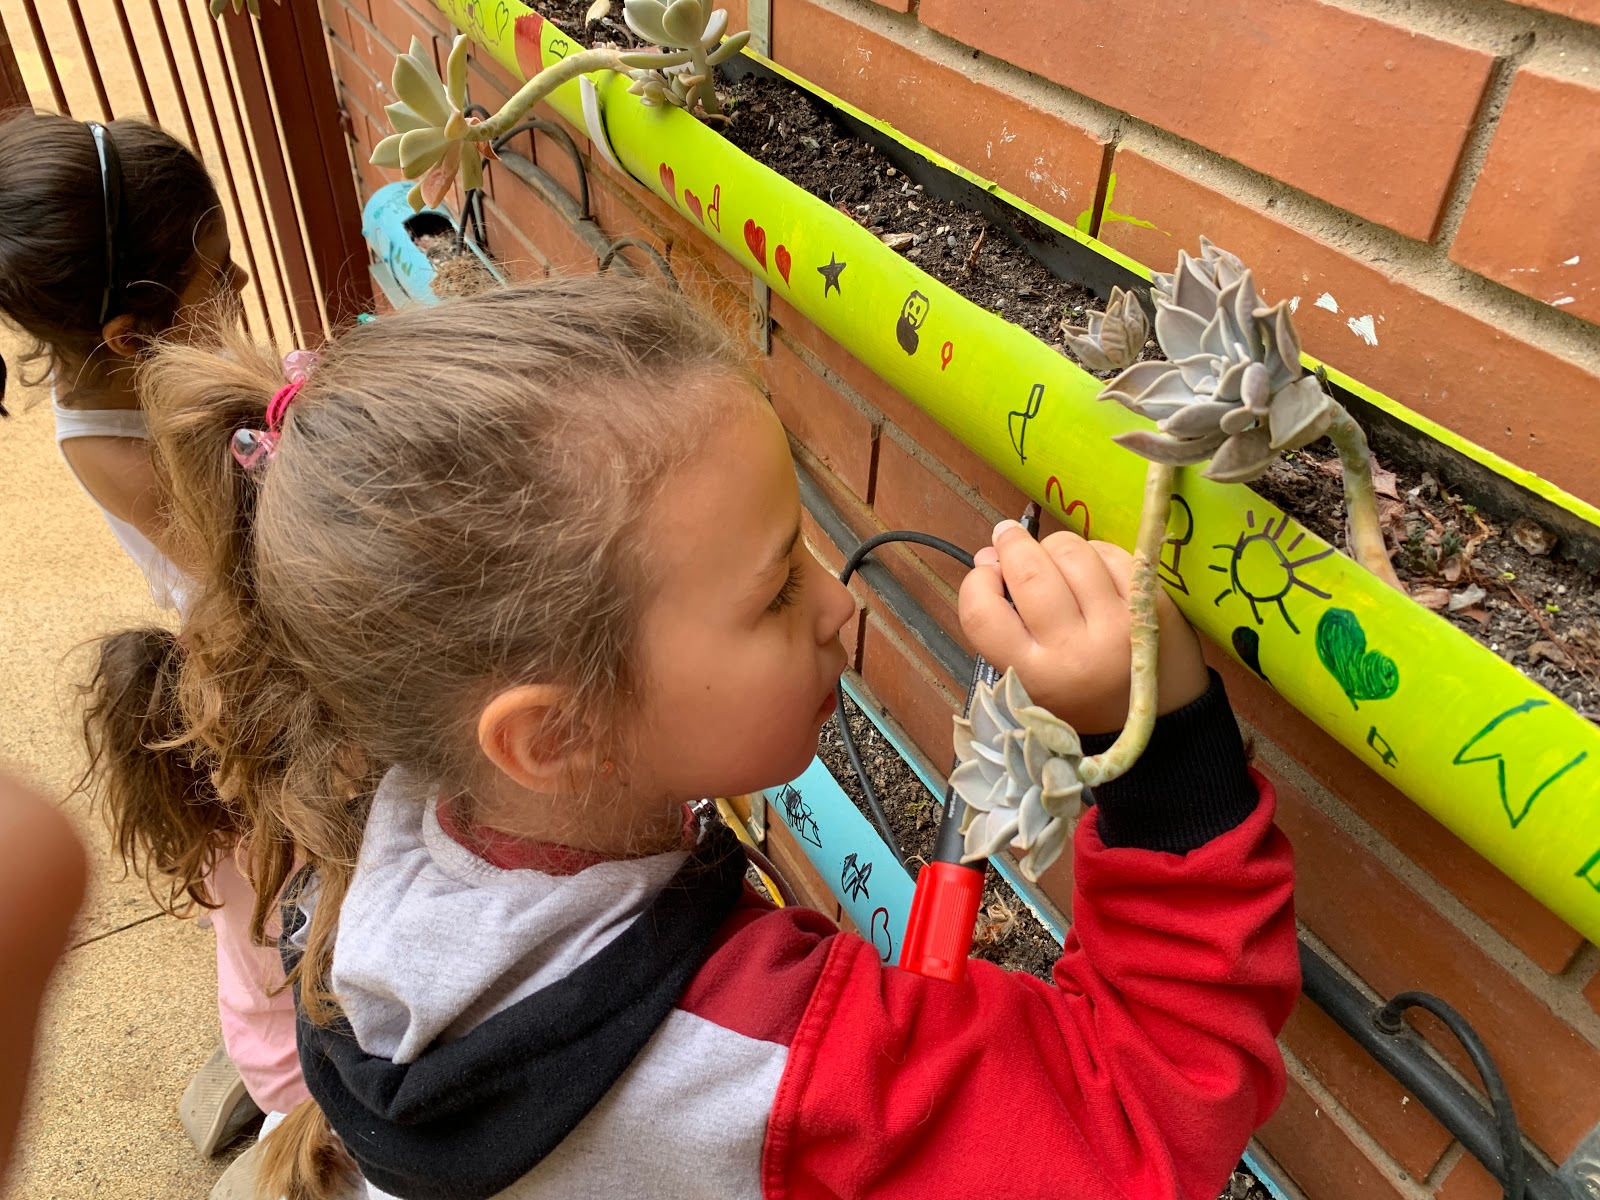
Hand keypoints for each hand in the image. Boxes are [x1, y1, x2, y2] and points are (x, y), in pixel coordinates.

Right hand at [959, 523, 1207, 734]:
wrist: (1159, 718)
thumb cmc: (1083, 695)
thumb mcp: (1033, 676)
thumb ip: (1004, 622)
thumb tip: (987, 554)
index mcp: (1035, 675)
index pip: (983, 613)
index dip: (976, 582)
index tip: (986, 574)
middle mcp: (1074, 650)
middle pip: (1029, 572)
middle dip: (1012, 544)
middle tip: (1009, 537)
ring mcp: (1116, 623)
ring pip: (1070, 552)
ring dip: (1053, 546)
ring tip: (1054, 559)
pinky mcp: (1149, 603)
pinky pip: (1109, 552)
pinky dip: (1093, 551)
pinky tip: (1091, 567)